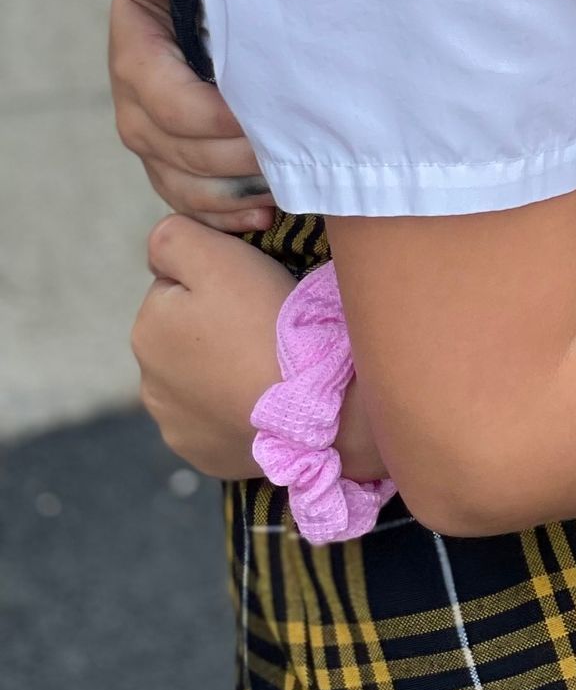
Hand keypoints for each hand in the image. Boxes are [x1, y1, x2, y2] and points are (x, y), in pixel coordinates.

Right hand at [109, 0, 276, 232]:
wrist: (186, 18)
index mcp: (136, 64)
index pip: (175, 107)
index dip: (221, 118)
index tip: (269, 112)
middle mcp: (135, 114)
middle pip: (188, 154)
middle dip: (243, 154)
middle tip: (295, 147)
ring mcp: (151, 149)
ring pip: (191, 187)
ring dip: (240, 188)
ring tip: (289, 180)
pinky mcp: (169, 171)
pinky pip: (193, 208)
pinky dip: (228, 215)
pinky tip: (265, 211)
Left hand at [134, 216, 294, 478]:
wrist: (314, 402)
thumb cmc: (267, 320)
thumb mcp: (218, 255)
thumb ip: (174, 236)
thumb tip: (158, 247)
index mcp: (147, 329)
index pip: (178, 283)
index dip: (218, 278)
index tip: (252, 287)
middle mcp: (149, 383)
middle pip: (188, 331)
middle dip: (217, 324)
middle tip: (264, 321)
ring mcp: (176, 425)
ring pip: (202, 375)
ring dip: (226, 364)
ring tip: (268, 360)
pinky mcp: (205, 453)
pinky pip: (218, 416)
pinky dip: (237, 403)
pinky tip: (265, 394)